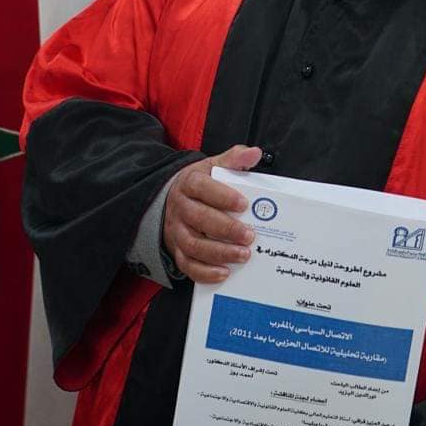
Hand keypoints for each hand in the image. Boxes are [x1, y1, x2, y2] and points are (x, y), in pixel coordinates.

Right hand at [162, 143, 260, 283]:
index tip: (243, 204)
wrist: (171, 199)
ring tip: (243, 255)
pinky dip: (205, 272)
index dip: (222, 196)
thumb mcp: (213, 166)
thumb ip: (234, 159)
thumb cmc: (200, 185)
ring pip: (194, 245)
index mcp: (189, 184)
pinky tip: (224, 273)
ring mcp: (177, 231)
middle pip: (200, 219)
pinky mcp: (177, 250)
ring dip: (219, 252)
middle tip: (250, 235)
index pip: (202, 188)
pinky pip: (187, 265)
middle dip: (226, 229)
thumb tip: (254, 153)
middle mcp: (180, 208)